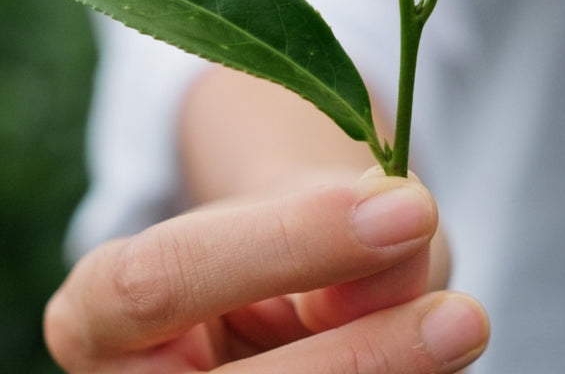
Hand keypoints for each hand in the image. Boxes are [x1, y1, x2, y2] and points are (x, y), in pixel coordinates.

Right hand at [44, 173, 488, 372]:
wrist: (258, 288)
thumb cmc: (270, 243)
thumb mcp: (292, 216)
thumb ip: (340, 223)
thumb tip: (403, 232)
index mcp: (100, 310)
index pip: (159, 281)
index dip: (288, 242)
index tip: (407, 208)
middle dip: (360, 353)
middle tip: (462, 315)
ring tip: (457, 326)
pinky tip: (427, 361)